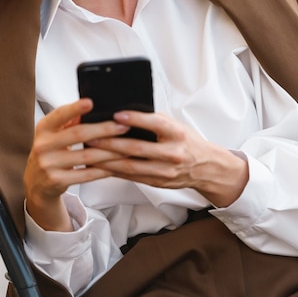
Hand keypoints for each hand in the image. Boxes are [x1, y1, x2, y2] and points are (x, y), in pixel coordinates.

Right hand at [24, 98, 129, 230]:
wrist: (36, 182)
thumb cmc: (50, 151)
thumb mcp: (53, 133)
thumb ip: (69, 120)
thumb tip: (92, 106)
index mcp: (43, 128)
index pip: (60, 115)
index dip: (75, 108)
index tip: (90, 102)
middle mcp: (43, 145)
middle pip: (78, 134)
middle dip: (104, 129)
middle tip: (123, 126)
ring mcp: (49, 164)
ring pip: (86, 156)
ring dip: (110, 152)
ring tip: (126, 147)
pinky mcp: (57, 181)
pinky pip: (86, 174)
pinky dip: (103, 170)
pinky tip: (116, 165)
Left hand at [87, 109, 248, 207]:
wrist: (206, 167)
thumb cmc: (187, 142)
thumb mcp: (175, 126)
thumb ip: (153, 120)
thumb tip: (125, 113)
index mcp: (177, 134)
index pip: (154, 124)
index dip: (135, 119)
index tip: (117, 114)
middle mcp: (172, 154)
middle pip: (137, 149)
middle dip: (112, 143)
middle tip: (93, 136)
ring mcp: (164, 171)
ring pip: (131, 166)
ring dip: (108, 159)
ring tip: (91, 151)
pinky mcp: (157, 183)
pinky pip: (132, 177)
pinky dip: (115, 170)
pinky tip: (102, 165)